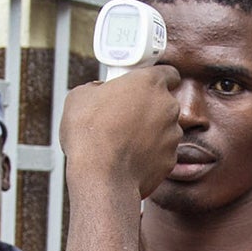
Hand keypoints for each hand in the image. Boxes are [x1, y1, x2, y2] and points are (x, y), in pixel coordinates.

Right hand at [58, 65, 183, 197]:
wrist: (101, 178)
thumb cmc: (89, 135)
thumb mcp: (79, 97)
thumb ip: (96, 88)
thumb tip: (99, 92)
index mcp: (149, 83)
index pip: (168, 72)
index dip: (156, 78)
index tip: (144, 85)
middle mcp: (167, 106)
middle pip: (164, 102)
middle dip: (148, 107)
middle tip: (124, 115)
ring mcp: (172, 134)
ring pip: (164, 128)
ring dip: (149, 132)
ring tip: (123, 141)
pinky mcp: (170, 159)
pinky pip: (161, 152)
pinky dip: (149, 154)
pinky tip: (129, 158)